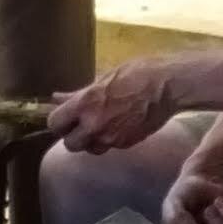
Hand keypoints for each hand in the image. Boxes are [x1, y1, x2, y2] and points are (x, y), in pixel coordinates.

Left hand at [46, 62, 175, 154]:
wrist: (167, 86)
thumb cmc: (136, 74)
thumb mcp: (103, 78)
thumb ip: (79, 94)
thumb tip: (58, 98)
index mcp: (85, 104)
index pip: (55, 123)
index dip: (58, 122)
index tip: (64, 118)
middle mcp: (94, 124)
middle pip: (70, 144)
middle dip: (73, 136)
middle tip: (81, 126)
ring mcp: (111, 137)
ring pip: (90, 149)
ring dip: (91, 141)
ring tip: (101, 126)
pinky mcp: (126, 144)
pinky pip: (110, 147)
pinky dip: (110, 140)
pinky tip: (118, 126)